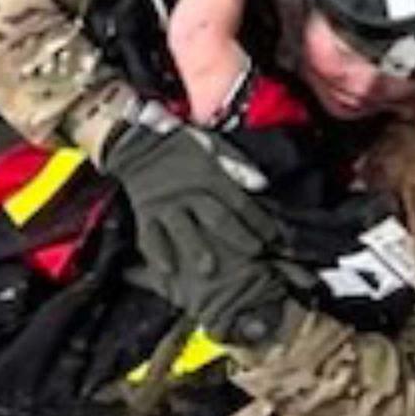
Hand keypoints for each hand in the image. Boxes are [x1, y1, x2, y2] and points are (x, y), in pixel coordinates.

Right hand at [102, 115, 293, 346]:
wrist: (138, 143)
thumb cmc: (184, 147)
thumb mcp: (214, 147)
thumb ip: (238, 167)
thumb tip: (263, 185)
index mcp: (209, 177)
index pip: (241, 203)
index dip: (260, 221)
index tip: (276, 239)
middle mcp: (188, 193)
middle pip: (217, 217)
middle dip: (239, 237)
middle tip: (256, 254)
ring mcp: (165, 205)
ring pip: (183, 229)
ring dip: (196, 249)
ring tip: (209, 270)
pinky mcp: (146, 214)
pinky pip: (151, 236)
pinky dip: (158, 254)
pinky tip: (168, 272)